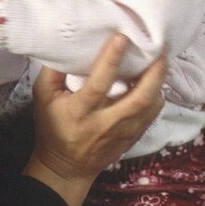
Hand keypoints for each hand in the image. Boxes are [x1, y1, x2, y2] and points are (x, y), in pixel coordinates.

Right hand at [24, 34, 165, 205]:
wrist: (66, 167)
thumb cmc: (53, 127)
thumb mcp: (43, 97)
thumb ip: (53, 71)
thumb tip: (68, 45)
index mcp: (80, 111)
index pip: (99, 84)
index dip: (111, 60)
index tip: (122, 38)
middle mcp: (105, 123)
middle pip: (139, 98)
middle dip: (153, 72)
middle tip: (160, 48)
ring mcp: (123, 132)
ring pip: (150, 106)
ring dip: (159, 81)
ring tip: (161, 58)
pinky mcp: (133, 136)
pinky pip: (152, 114)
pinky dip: (157, 94)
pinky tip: (155, 80)